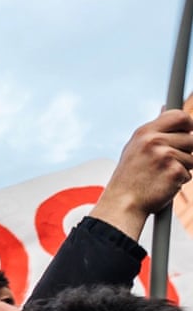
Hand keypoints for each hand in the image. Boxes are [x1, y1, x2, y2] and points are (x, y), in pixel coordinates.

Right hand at [91, 109, 192, 238]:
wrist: (123, 202)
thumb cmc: (130, 176)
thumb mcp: (136, 146)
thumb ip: (155, 129)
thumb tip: (165, 109)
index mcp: (145, 132)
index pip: (179, 116)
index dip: (188, 125)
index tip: (188, 133)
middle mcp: (154, 141)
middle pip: (191, 139)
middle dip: (186, 152)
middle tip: (169, 162)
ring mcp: (165, 156)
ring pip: (192, 158)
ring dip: (183, 168)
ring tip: (162, 174)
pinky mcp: (174, 172)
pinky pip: (189, 174)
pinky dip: (180, 181)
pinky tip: (163, 184)